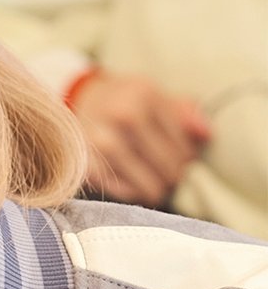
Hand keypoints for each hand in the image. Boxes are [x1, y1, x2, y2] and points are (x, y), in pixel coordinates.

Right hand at [69, 71, 210, 206]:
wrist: (81, 102)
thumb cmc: (126, 101)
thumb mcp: (154, 96)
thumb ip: (184, 113)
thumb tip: (206, 134)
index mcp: (143, 96)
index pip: (183, 145)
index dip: (188, 158)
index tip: (183, 160)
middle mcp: (121, 116)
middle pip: (169, 166)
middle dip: (174, 175)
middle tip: (171, 176)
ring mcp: (100, 142)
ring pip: (148, 184)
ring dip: (156, 189)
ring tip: (157, 186)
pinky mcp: (85, 164)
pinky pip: (122, 191)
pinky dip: (132, 193)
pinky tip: (135, 187)